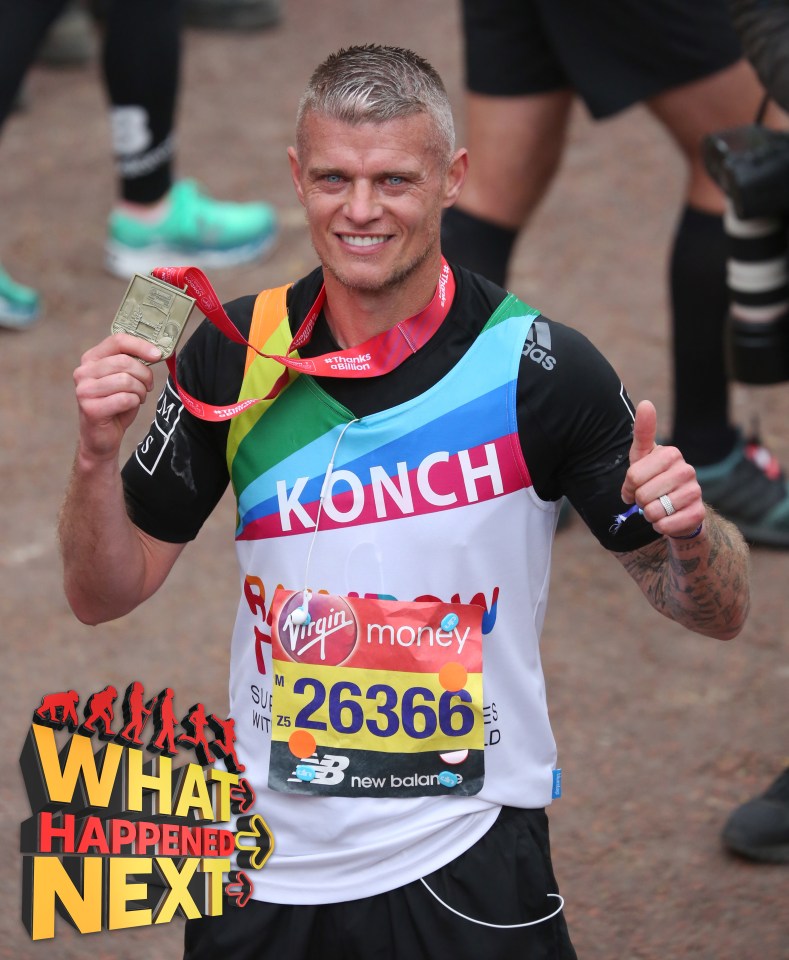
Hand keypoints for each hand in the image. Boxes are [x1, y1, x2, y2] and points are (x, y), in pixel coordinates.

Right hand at [73, 333, 161, 462]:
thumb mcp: (124, 378)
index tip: (157, 355)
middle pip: (125, 361)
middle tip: (148, 386)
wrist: (101, 437)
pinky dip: (134, 402)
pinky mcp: (90, 408)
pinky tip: (130, 406)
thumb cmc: (116, 405)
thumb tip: (155, 351)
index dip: (141, 345)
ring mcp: (84, 390)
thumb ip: (132, 363)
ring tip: (138, 397)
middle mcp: (83, 371)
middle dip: (144, 375)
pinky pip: (125, 399)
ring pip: (127, 380)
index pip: (118, 340)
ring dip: (140, 391)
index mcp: (91, 358)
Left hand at [620, 400, 704, 538]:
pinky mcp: (698, 513)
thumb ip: (642, 433)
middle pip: (642, 495)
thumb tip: (646, 403)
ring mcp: (695, 491)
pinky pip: (666, 525)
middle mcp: (686, 469)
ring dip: (649, 515)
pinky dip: (660, 526)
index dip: (629, 487)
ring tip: (658, 508)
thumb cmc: (654, 480)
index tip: (635, 485)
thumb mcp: (642, 457)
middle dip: (639, 502)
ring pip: (654, 511)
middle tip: (648, 499)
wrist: (678, 510)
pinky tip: (666, 519)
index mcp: (671, 454)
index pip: (633, 476)